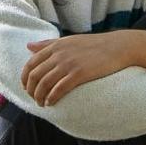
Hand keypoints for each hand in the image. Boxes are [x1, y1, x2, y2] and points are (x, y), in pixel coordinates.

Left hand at [22, 31, 145, 106]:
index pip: (31, 64)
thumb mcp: (70, 40)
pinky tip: (51, 103)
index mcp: (56, 46)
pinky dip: (52, 98)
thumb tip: (28, 46)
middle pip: (35, 76)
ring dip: (39, 97)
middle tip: (34, 99)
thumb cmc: (95, 44)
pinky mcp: (79, 74)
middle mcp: (59, 54)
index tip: (27, 88)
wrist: (119, 46)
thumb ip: (49, 44)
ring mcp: (69, 64)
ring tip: (42, 103)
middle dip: (31, 90)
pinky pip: (59, 89)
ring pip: (44, 84)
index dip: (25, 78)